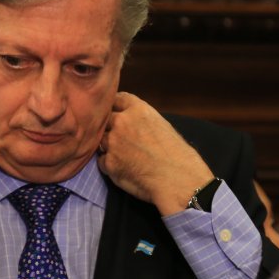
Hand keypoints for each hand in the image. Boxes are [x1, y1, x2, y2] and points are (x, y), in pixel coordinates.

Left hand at [97, 92, 213, 214]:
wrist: (178, 179)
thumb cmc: (177, 155)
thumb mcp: (162, 125)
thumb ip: (142, 120)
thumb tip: (131, 124)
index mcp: (138, 109)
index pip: (117, 99)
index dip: (115, 107)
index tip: (116, 114)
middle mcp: (122, 122)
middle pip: (105, 120)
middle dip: (110, 128)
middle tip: (120, 139)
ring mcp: (113, 142)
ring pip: (101, 141)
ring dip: (109, 147)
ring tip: (125, 157)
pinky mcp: (109, 163)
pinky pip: (102, 161)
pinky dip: (109, 165)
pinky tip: (124, 169)